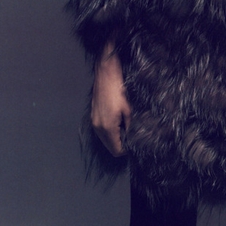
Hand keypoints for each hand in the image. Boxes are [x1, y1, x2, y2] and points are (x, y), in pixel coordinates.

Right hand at [91, 42, 131, 156]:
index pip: (115, 149)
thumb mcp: (127, 109)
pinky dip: (108, 132)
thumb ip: (128, 125)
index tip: (132, 146)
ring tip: (124, 131)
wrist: (105, 75)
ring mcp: (93, 122)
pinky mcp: (92, 117)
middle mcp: (98, 128)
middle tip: (130, 139)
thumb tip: (131, 135)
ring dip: (113, 139)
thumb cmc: (118, 90)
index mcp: (108, 127)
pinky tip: (116, 124)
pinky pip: (100, 131)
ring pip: (104, 140)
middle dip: (119, 145)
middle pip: (108, 147)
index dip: (125, 150)